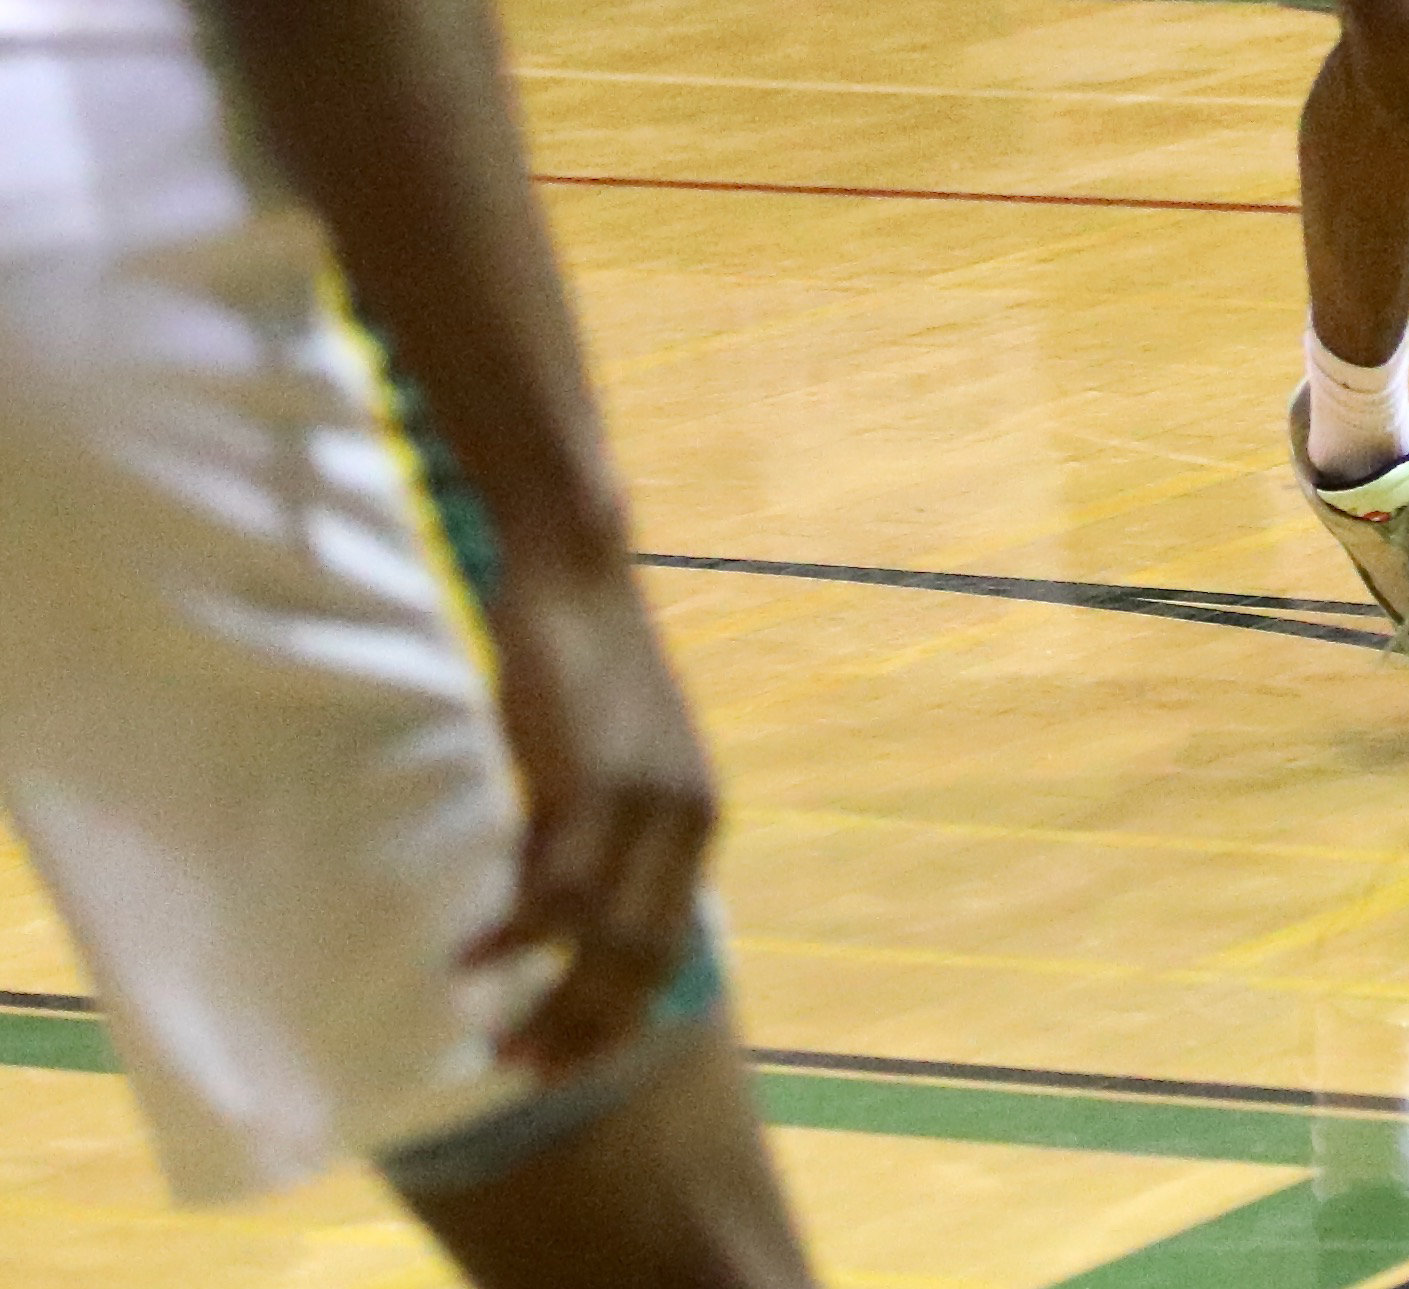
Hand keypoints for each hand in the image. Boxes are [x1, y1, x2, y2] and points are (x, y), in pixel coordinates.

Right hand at [463, 561, 719, 1077]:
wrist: (578, 577)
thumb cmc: (587, 669)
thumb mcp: (621, 760)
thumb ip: (613, 830)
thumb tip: (574, 910)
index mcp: (699, 821)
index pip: (671, 948)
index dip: (621, 1014)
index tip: (570, 1056)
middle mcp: (685, 820)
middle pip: (642, 961)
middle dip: (586, 1028)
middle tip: (525, 1068)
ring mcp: (640, 804)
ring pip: (599, 941)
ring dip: (547, 1000)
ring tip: (495, 1037)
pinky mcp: (585, 782)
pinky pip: (552, 887)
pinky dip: (513, 937)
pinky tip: (472, 960)